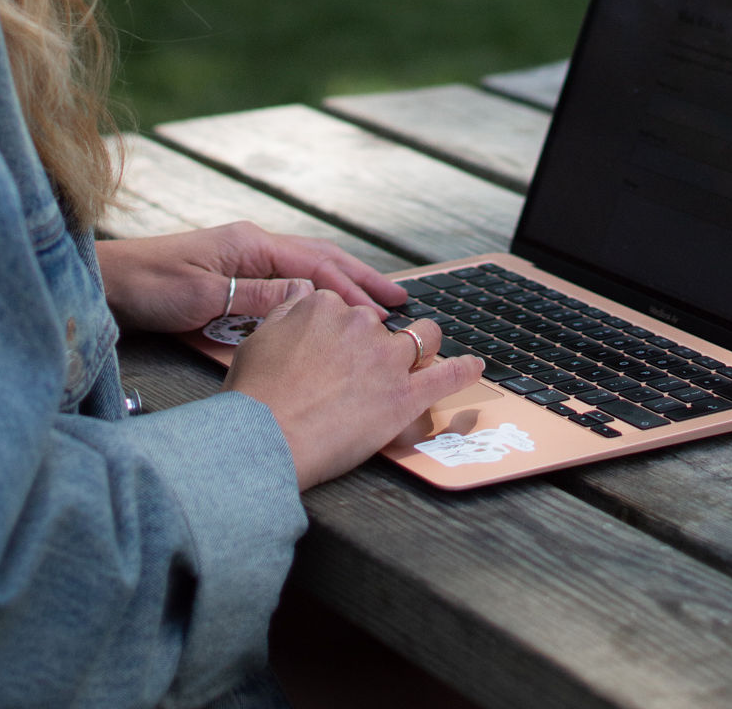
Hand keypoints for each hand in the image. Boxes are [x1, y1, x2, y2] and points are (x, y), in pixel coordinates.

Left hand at [94, 220, 407, 334]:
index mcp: (250, 244)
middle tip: (398, 302)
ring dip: (340, 288)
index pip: (315, 265)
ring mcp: (241, 260)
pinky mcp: (230, 279)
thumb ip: (256, 295)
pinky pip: (283, 285)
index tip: (386, 309)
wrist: (106, 284)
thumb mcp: (202, 296)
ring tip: (373, 308)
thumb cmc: (148, 286)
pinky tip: (323, 314)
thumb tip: (310, 298)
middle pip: (319, 261)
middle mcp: (252, 247)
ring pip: (304, 272)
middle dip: (360, 280)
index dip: (353, 288)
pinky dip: (312, 296)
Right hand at [225, 290, 484, 489]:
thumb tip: (303, 291)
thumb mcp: (260, 337)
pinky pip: (446, 377)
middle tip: (360, 373)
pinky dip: (464, 370)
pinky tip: (475, 366)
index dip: (342, 333)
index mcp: (325, 305)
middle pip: (381, 326)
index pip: (345, 309)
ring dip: (425, 345)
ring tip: (425, 356)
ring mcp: (386, 359)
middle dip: (375, 345)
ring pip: (422, 338)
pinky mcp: (404, 396)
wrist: (266, 439)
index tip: (336, 350)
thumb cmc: (257, 395)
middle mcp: (360, 324)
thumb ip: (287, 309)